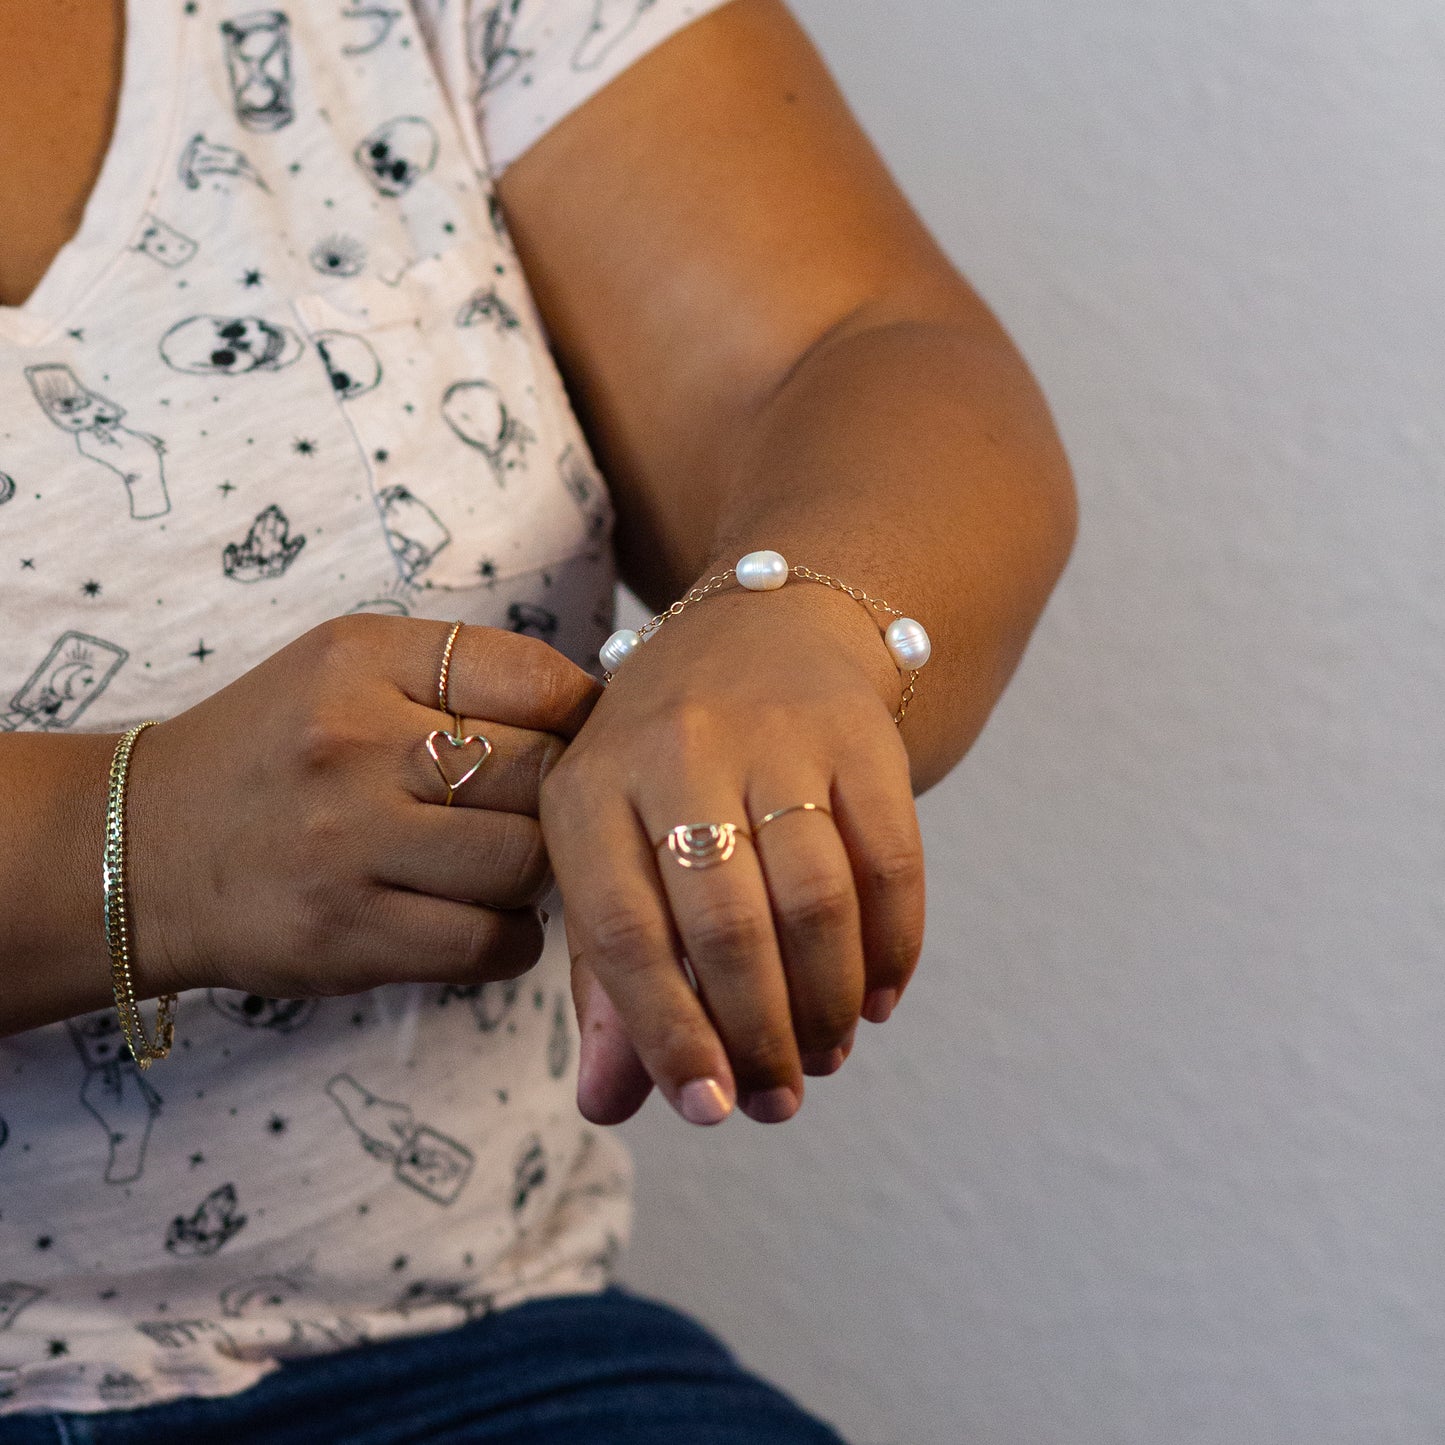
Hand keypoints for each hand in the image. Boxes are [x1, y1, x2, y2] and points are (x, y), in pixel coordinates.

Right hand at [128, 613, 600, 999]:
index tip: (578, 741)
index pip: (538, 679)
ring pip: (527, 863)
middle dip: (561, 800)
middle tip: (538, 812)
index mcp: (364, 661)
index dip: (582, 717)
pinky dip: (511, 939)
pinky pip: (491, 943)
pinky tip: (481, 918)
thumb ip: (461, 675)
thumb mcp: (347, 669)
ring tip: (506, 866)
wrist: (141, 849)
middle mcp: (355, 744)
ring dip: (538, 875)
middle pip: (545, 774)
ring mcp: (348, 846)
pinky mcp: (346, 936)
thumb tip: (593, 711)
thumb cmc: (276, 754)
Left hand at [540, 578, 925, 1125]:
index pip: (624, 937)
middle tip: (778, 1100)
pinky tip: (880, 995)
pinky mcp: (860, 732)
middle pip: (727, 927)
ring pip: (816, 901)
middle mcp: (676, 751)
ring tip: (826, 1052)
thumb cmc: (663, 768)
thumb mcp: (608, 847)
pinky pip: (893, 861)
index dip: (669, 1038)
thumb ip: (606, 977)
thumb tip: (608, 1106)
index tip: (709, 1108)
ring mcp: (775, 734)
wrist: (759, 632)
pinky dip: (894, 946)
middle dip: (761, 1038)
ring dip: (828, 1002)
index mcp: (587, 788)